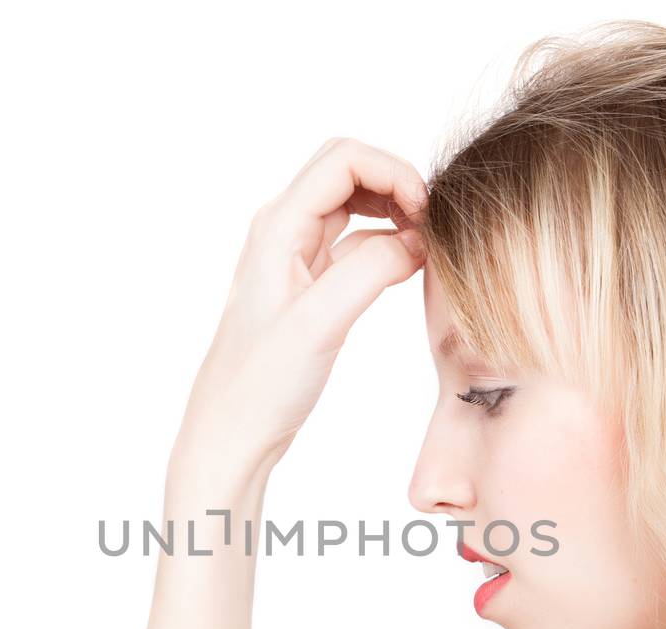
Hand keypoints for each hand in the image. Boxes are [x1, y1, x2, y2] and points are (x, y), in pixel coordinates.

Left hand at [171, 137, 427, 484]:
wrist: (233, 430)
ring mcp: (297, 257)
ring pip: (355, 207)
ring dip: (394, 213)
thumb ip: (370, 271)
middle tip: (432, 225)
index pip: (344, 159)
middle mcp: (284, 231)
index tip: (426, 213)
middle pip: (349, 171)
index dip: (394, 172)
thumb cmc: (261, 383)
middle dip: (396, 184)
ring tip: (427, 246)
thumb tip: (418, 240)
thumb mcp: (320, 323)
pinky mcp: (311, 286)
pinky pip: (356, 246)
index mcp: (278, 226)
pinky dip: (387, 246)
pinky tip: (411, 267)